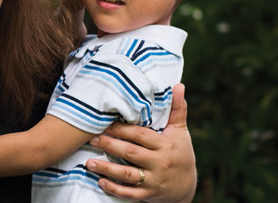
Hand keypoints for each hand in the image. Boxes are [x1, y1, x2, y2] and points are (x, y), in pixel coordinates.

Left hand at [86, 83, 195, 202]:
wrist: (188, 186)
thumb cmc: (180, 152)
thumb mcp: (180, 131)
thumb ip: (177, 109)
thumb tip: (179, 84)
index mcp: (165, 145)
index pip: (141, 135)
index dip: (122, 129)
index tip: (104, 123)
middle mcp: (159, 163)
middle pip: (131, 153)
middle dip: (110, 145)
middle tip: (91, 138)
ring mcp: (154, 180)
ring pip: (128, 175)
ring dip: (107, 169)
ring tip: (89, 162)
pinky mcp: (149, 195)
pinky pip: (130, 193)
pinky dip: (115, 189)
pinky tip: (100, 181)